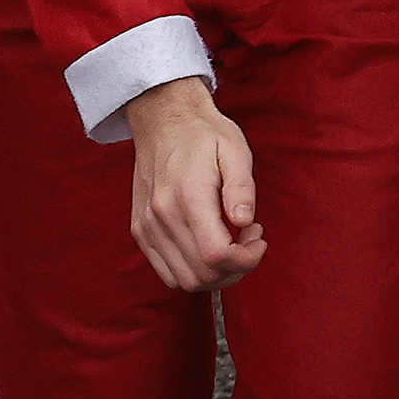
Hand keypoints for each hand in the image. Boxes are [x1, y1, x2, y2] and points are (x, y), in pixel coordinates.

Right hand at [125, 77, 264, 291]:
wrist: (161, 117)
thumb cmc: (202, 133)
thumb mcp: (234, 149)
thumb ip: (242, 187)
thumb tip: (244, 221)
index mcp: (188, 194)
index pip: (216, 255)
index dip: (247, 259)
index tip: (258, 237)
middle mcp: (162, 214)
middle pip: (202, 274)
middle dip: (236, 269)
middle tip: (247, 240)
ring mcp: (147, 224)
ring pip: (184, 280)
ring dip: (215, 276)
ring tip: (228, 246)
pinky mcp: (140, 229)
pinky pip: (166, 272)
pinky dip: (191, 272)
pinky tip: (205, 249)